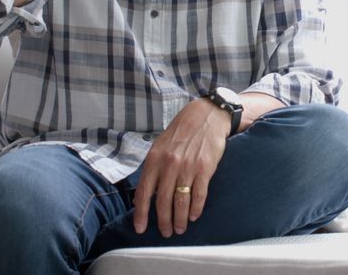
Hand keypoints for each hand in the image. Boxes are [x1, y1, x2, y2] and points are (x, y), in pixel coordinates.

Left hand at [132, 98, 230, 237]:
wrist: (207, 116)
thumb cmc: (182, 132)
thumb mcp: (160, 146)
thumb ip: (152, 168)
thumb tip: (143, 194)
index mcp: (154, 159)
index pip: (144, 192)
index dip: (141, 213)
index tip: (140, 228)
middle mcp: (169, 165)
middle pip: (163, 201)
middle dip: (163, 221)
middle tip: (165, 232)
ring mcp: (187, 168)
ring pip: (180, 202)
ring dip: (179, 219)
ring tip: (179, 229)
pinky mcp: (205, 169)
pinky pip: (198, 195)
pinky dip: (195, 209)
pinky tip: (193, 216)